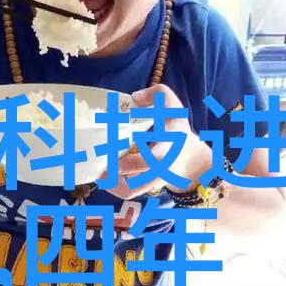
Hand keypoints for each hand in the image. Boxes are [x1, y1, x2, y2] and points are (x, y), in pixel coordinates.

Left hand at [104, 84, 212, 199]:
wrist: (190, 159)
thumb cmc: (178, 132)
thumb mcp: (174, 107)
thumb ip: (159, 94)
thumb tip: (134, 98)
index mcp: (164, 151)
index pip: (148, 160)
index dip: (126, 160)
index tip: (108, 150)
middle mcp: (157, 172)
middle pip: (131, 183)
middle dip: (111, 175)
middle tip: (95, 162)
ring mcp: (150, 182)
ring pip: (127, 190)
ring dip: (110, 183)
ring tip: (96, 168)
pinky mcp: (145, 187)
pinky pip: (127, 191)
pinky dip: (113, 185)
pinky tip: (103, 172)